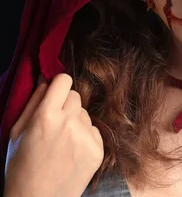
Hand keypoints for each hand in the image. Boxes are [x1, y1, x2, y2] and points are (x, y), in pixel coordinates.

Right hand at [4, 74, 103, 196]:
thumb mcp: (17, 132)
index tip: (56, 93)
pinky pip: (94, 130)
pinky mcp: (98, 149)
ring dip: (76, 122)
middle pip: (76, 96)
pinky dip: (85, 137)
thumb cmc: (21, 166)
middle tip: (55, 123)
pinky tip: (71, 152)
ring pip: (85, 114)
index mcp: (46, 115)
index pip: (64, 80)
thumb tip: (47, 80)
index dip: (59, 85)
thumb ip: (33, 102)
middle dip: (66, 104)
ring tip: (61, 143)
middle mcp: (69, 122)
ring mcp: (86, 136)